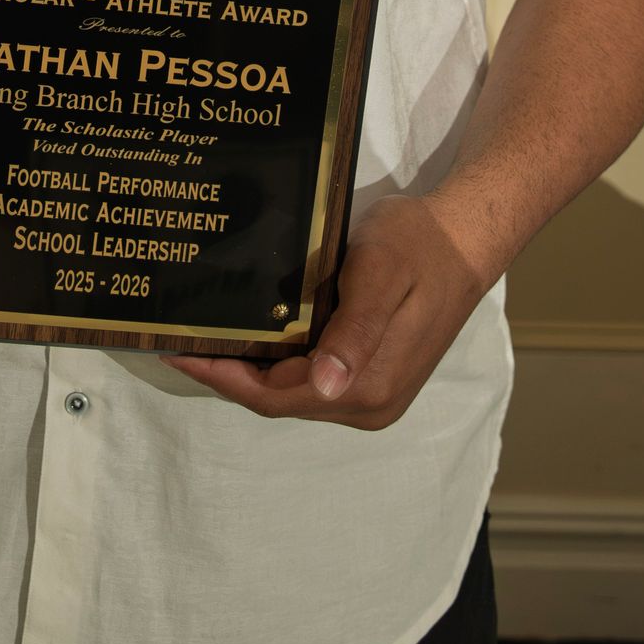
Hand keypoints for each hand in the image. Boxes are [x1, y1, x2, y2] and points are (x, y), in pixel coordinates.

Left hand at [161, 194, 485, 428]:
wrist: (464, 238)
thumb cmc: (419, 244)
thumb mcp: (380, 274)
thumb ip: (353, 331)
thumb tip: (325, 385)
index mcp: (367, 386)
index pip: (275, 397)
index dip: (223, 378)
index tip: (178, 351)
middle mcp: (370, 404)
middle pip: (279, 400)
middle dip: (229, 375)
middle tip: (181, 340)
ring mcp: (374, 396)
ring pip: (293, 394)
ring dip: (251, 371)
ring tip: (207, 337)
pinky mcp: (375, 378)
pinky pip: (311, 381)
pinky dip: (278, 365)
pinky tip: (254, 338)